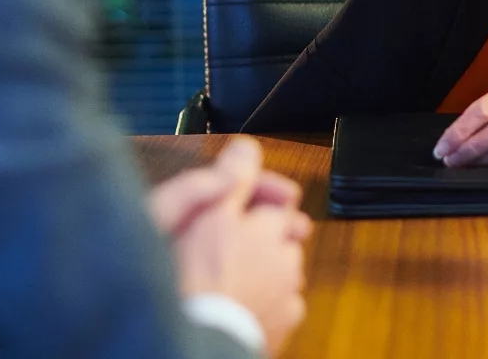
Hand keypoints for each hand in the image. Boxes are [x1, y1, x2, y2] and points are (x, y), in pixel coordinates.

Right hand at [152, 138, 311, 354]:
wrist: (201, 338)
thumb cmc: (198, 279)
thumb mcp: (208, 215)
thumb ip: (233, 179)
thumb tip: (247, 148)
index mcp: (272, 226)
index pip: (281, 196)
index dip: (258, 193)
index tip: (237, 197)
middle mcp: (288, 257)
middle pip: (282, 233)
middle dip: (263, 232)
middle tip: (225, 239)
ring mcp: (289, 293)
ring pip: (282, 268)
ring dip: (265, 266)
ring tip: (228, 274)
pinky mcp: (284, 323)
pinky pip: (281, 302)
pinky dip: (267, 299)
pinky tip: (241, 299)